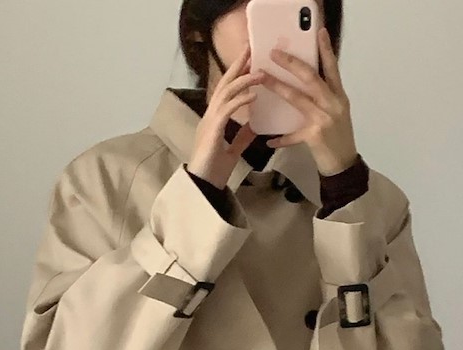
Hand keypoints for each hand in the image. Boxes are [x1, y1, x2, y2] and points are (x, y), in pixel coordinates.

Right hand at [187, 42, 264, 189]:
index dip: (236, 75)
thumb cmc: (214, 172)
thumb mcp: (233, 151)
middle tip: (249, 49)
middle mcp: (210, 116)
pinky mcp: (212, 130)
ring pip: (226, 93)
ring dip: (243, 81)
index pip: (226, 91)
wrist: (203, 186)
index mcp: (214, 119)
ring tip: (260, 73)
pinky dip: (240, 100)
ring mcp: (210, 121)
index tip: (249, 61)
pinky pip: (227, 110)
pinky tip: (254, 96)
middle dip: (237, 66)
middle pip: (224, 84)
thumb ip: (241, 137)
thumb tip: (254, 127)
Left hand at [259, 26, 359, 175]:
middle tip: (275, 53)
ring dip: (278, 87)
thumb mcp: (337, 113)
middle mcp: (333, 104)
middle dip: (291, 63)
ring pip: (298, 98)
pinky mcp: (315, 137)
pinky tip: (269, 140)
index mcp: (339, 97)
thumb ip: (325, 97)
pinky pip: (293, 135)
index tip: (318, 32)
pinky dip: (281, 139)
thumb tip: (306, 83)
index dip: (326, 50)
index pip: (333, 68)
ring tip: (263, 79)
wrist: (344, 166)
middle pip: (311, 78)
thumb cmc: (339, 138)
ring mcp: (324, 120)